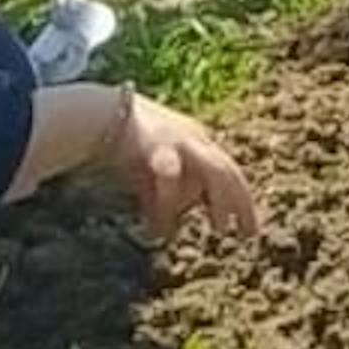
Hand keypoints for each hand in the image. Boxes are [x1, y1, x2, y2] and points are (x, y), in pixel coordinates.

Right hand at [110, 94, 259, 241]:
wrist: (99, 115)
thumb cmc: (128, 146)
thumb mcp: (152, 175)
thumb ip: (162, 200)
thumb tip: (165, 233)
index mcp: (199, 142)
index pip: (229, 172)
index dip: (241, 200)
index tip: (249, 228)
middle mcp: (196, 139)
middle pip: (228, 171)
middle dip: (241, 203)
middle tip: (248, 234)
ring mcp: (179, 140)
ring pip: (213, 170)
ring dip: (219, 200)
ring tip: (220, 228)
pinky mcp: (158, 145)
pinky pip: (171, 177)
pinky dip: (169, 204)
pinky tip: (162, 229)